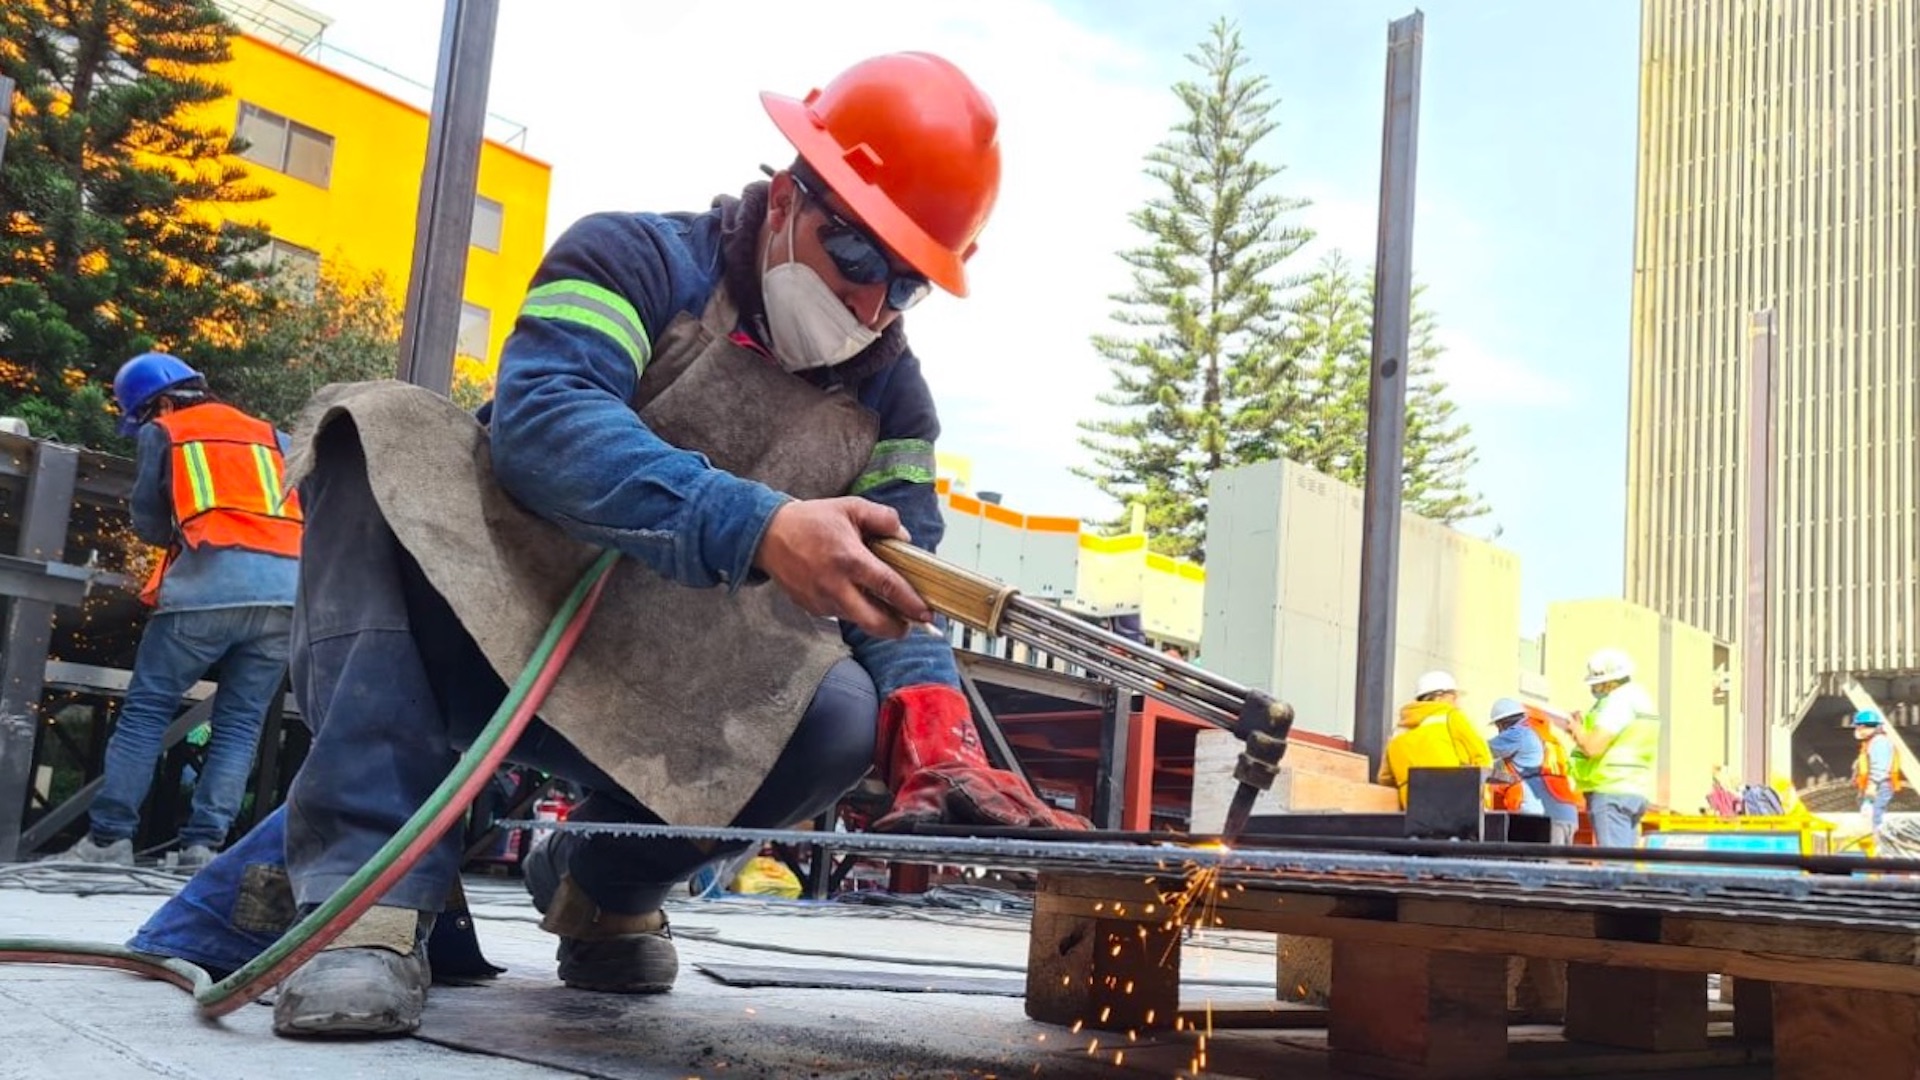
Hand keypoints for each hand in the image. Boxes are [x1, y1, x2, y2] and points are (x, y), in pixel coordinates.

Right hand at [752, 497, 933, 637]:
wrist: (768, 535)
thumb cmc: (811, 521)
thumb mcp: (850, 508)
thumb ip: (882, 518)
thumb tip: (904, 538)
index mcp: (849, 559)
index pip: (888, 586)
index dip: (910, 603)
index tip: (926, 613)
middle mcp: (835, 585)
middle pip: (873, 622)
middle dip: (896, 629)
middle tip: (909, 626)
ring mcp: (821, 600)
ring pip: (857, 620)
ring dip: (875, 618)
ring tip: (884, 605)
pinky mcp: (812, 608)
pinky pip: (840, 614)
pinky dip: (853, 608)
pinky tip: (853, 593)